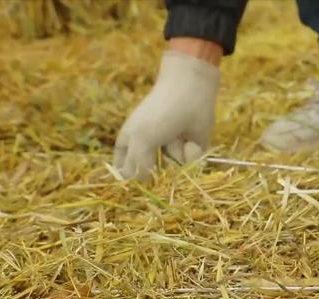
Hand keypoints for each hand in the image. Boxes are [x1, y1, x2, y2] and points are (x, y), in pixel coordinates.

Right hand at [113, 50, 219, 179]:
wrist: (190, 92)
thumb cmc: (158, 113)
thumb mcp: (140, 140)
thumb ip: (137, 168)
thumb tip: (146, 187)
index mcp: (129, 147)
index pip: (125, 174)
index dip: (131, 181)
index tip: (136, 184)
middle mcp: (150, 153)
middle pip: (151, 178)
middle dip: (156, 172)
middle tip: (159, 152)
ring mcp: (172, 154)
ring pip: (173, 173)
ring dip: (175, 155)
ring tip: (175, 136)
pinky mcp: (193, 154)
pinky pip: (192, 166)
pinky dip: (191, 153)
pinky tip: (189, 139)